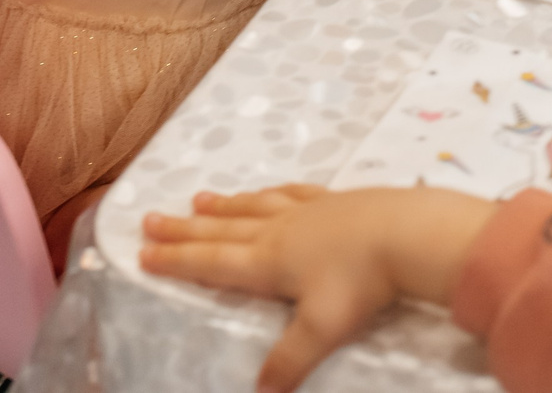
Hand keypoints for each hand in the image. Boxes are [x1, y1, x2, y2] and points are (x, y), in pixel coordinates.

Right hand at [139, 186, 495, 392]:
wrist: (407, 233)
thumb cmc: (362, 283)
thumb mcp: (321, 329)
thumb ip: (288, 361)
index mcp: (268, 262)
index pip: (212, 263)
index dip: (177, 261)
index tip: (144, 253)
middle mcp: (278, 231)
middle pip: (222, 230)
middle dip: (184, 229)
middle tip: (150, 219)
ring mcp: (305, 211)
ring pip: (252, 207)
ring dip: (222, 206)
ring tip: (198, 200)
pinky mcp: (333, 199)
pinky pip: (290, 193)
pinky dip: (269, 192)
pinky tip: (268, 191)